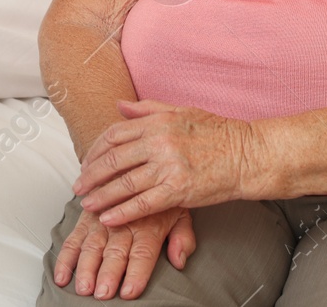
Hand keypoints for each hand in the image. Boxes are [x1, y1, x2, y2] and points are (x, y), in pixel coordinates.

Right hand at [53, 203, 194, 299]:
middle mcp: (124, 222)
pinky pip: (73, 238)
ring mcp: (102, 219)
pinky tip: (63, 275)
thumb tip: (180, 260)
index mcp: (149, 224)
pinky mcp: (85, 218)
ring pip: (92, 246)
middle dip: (108, 273)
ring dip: (86, 267)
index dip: (136, 273)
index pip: (143, 252)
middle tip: (103, 292)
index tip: (129, 291)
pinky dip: (65, 258)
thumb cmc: (157, 192)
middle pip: (115, 251)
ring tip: (83, 287)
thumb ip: (183, 237)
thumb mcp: (180, 211)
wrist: (132, 161)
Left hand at [73, 99, 256, 225]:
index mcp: (157, 121)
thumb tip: (118, 105)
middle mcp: (159, 142)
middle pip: (113, 159)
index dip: (95, 150)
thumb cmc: (218, 133)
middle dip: (91, 175)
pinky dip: (122, 213)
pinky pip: (143, 203)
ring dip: (101, 196)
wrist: (248, 155)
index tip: (86, 163)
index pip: (114, 135)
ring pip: (124, 183)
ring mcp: (168, 166)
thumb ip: (147, 109)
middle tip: (78, 187)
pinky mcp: (178, 190)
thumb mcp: (181, 111)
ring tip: (86, 206)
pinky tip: (108, 219)